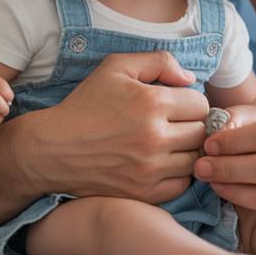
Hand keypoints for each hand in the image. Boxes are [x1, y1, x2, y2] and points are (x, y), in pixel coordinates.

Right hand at [34, 51, 209, 202]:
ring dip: (186, 150)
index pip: (201, 105)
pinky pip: (181, 184)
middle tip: (175, 124)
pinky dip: (177, 174)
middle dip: (192, 125)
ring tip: (168, 143)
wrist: (52, 149)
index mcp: (152, 103)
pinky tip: (160, 162)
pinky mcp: (144, 192)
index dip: (190, 102)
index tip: (176, 105)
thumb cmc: (85, 104)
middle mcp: (155, 138)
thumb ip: (159, 62)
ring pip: (195, 159)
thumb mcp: (116, 67)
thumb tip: (190, 79)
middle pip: (202, 133)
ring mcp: (150, 169)